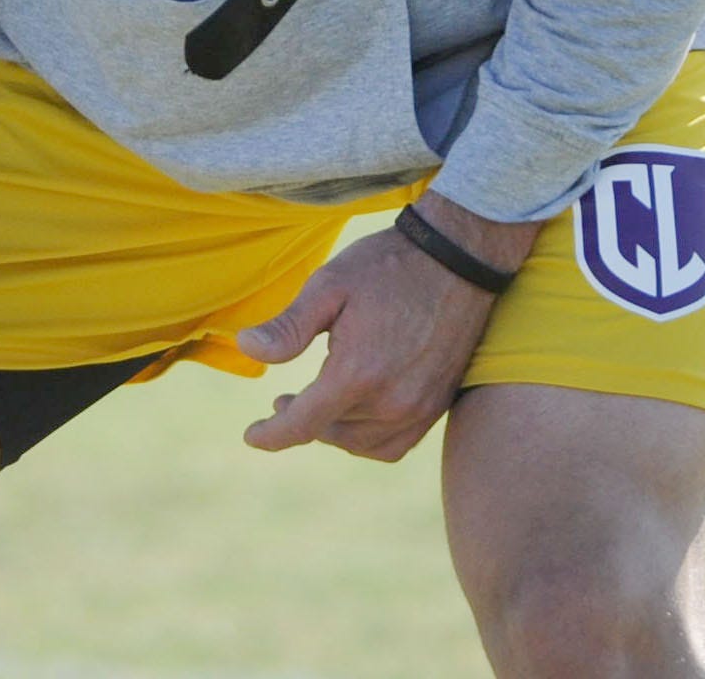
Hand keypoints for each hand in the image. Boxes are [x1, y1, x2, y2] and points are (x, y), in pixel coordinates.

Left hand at [234, 195, 539, 462]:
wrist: (458, 259)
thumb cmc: (388, 266)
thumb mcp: (329, 285)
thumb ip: (288, 326)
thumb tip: (245, 348)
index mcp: (357, 374)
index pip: (302, 424)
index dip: (271, 435)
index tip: (252, 436)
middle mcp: (390, 402)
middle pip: (330, 432)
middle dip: (302, 421)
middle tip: (283, 402)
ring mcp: (419, 408)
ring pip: (361, 443)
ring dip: (333, 431)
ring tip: (318, 406)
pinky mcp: (438, 405)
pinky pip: (393, 445)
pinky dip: (367, 439)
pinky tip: (356, 416)